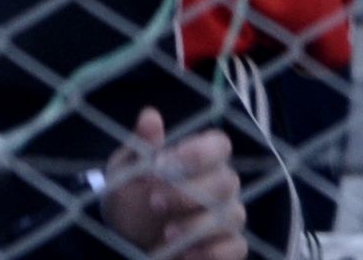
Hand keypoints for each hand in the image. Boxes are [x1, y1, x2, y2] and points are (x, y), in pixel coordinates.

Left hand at [102, 109, 245, 259]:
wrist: (126, 237)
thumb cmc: (131, 195)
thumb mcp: (127, 170)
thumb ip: (141, 145)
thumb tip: (150, 116)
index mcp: (202, 155)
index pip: (219, 144)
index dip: (198, 152)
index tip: (163, 164)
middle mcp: (221, 183)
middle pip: (227, 182)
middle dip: (190, 193)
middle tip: (155, 201)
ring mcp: (228, 216)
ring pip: (232, 216)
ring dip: (198, 226)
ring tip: (166, 234)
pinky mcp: (228, 246)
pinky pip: (236, 248)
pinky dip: (211, 254)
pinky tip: (183, 256)